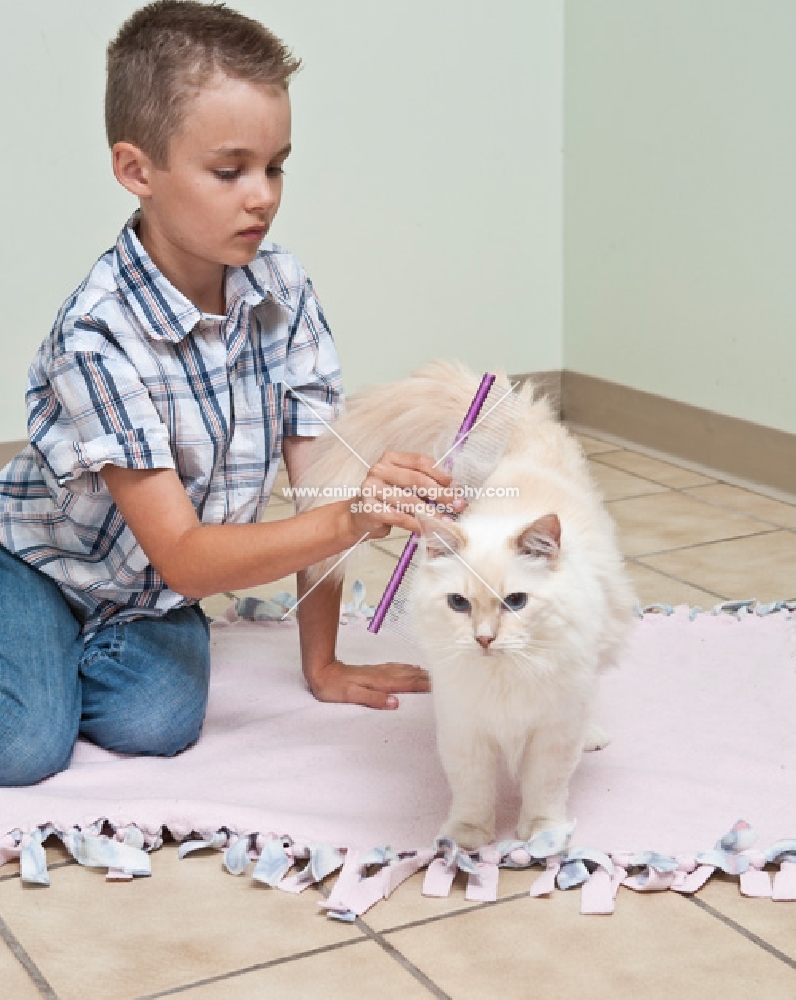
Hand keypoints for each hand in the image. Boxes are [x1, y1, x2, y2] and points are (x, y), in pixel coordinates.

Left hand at [305, 658, 429, 708]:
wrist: (322, 672)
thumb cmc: (335, 687)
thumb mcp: (352, 696)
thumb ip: (374, 699)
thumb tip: (395, 703)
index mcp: (380, 682)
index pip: (407, 684)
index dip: (424, 685)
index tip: (440, 687)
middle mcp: (382, 675)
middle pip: (409, 676)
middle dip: (426, 678)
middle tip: (443, 679)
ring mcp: (378, 671)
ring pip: (404, 671)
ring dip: (419, 672)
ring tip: (432, 674)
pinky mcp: (373, 670)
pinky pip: (395, 668)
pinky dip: (406, 668)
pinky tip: (409, 668)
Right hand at [349, 451, 461, 539]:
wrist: (358, 515)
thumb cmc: (387, 499)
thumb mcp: (403, 484)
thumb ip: (423, 481)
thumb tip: (454, 489)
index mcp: (390, 458)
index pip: (420, 461)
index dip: (441, 474)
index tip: (455, 486)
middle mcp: (379, 470)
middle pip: (417, 479)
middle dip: (441, 493)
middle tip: (457, 505)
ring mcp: (371, 488)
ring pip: (410, 501)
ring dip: (432, 513)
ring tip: (446, 521)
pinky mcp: (370, 508)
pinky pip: (400, 517)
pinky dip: (417, 524)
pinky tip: (427, 529)